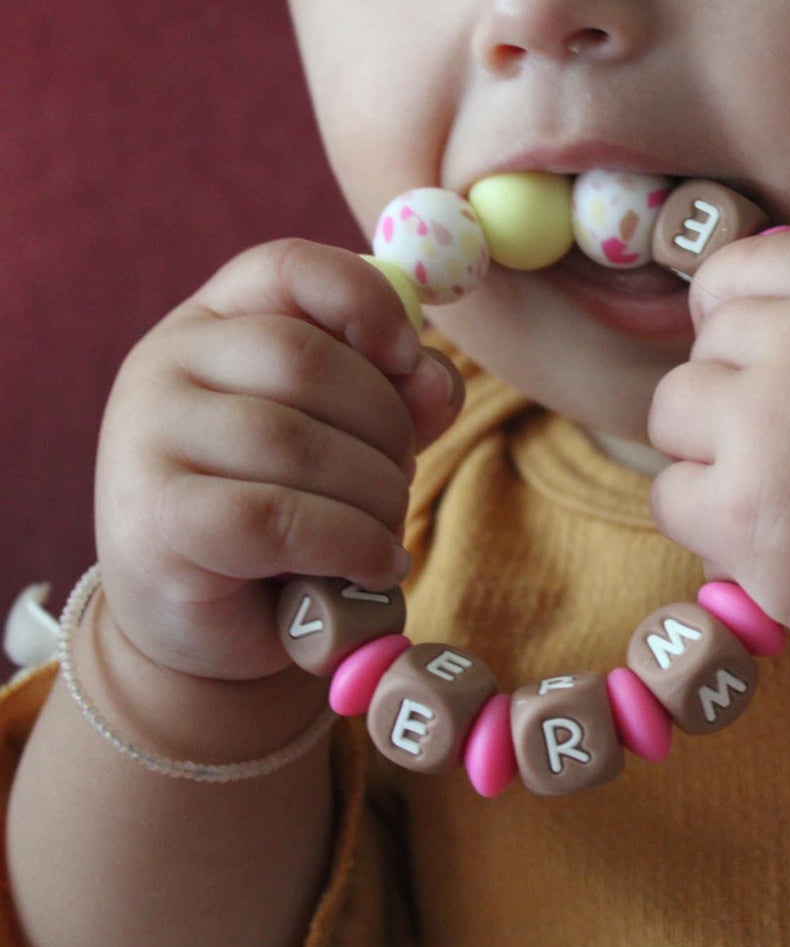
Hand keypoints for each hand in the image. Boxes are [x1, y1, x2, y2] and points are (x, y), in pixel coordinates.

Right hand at [95, 240, 462, 680]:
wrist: (213, 626)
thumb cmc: (292, 518)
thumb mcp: (351, 440)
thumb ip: (400, 396)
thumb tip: (435, 379)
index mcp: (214, 321)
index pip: (291, 267)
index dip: (367, 301)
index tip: (408, 357)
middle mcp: (164, 365)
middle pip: (308, 361)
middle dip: (386, 430)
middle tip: (396, 483)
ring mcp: (145, 440)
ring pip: (297, 443)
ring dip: (374, 498)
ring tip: (381, 535)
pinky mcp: (155, 522)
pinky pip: (277, 518)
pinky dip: (349, 544)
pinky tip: (371, 567)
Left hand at [649, 223, 789, 664]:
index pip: (743, 265)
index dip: (729, 305)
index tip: (741, 346)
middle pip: (706, 343)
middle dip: (733, 388)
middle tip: (788, 441)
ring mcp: (767, 431)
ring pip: (673, 413)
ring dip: (706, 449)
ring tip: (770, 485)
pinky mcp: (742, 515)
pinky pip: (669, 495)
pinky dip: (702, 519)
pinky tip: (758, 534)